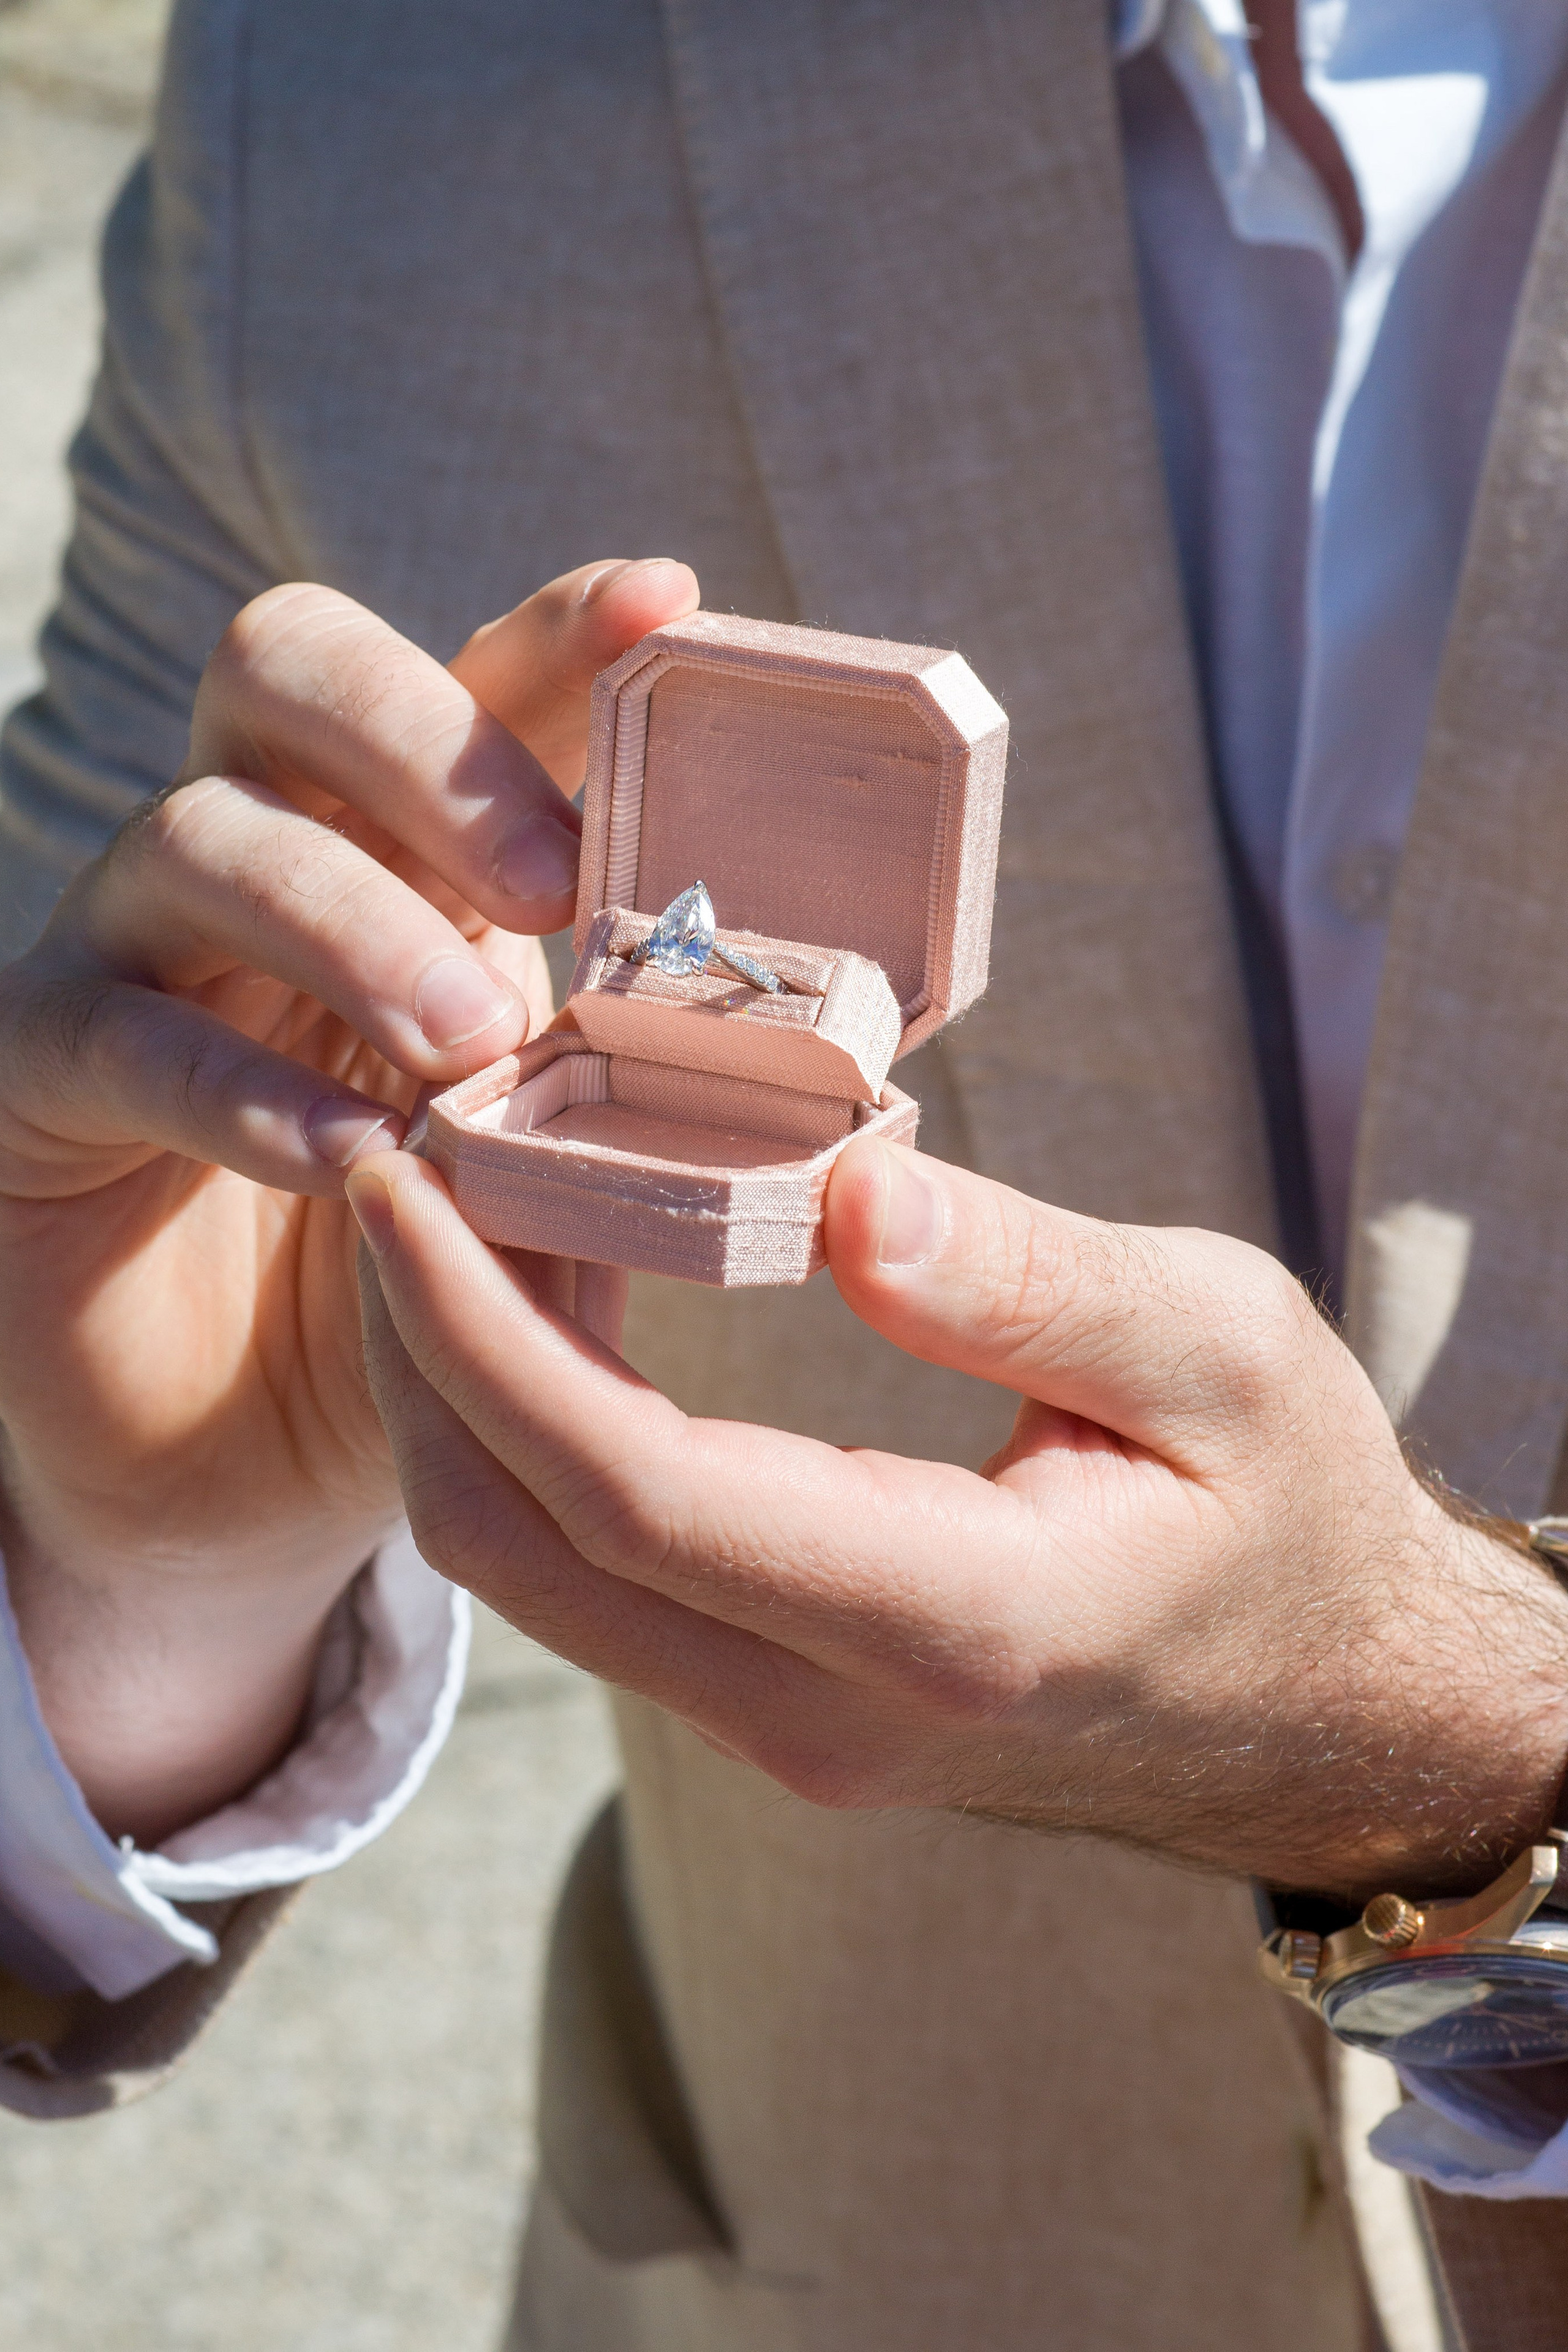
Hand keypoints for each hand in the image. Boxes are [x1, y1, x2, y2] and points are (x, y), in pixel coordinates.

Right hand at [0, 556, 697, 1840]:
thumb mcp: (545, 1177)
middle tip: (551, 876)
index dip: (562, 630)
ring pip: (202, 834)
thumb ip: (631, 1101)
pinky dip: (247, 1088)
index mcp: (398, 847)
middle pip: (287, 665)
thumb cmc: (416, 1285)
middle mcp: (261, 855)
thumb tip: (829, 1089)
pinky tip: (354, 1157)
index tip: (673, 606)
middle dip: (430, 738)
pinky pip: (126, 1035)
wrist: (231, 1456)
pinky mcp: (43, 1071)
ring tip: (473, 1043)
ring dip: (357, 921)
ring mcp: (132, 950)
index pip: (468, 679)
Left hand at [353, 1137, 1567, 1901]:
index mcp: (946, 1622)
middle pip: (525, 1546)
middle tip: (401, 1150)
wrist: (1331, 1712)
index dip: (481, 1332)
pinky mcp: (772, 1701)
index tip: (404, 1172)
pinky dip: (529, 1431)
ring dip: (458, 1387)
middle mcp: (825, 1712)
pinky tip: (551, 1293)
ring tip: (462, 1199)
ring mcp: (785, 1727)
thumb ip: (1034, 1282)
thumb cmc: (1294, 1510)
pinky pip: (591, 1573)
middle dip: (418, 1347)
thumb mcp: (1223, 1353)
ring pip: (534, 1571)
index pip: (628, 1493)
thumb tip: (849, 1194)